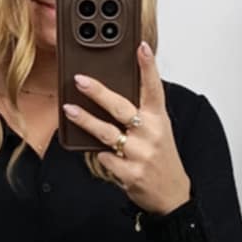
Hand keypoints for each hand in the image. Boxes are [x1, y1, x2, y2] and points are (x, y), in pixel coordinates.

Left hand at [63, 42, 191, 214]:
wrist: (171, 194)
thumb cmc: (161, 158)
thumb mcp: (159, 131)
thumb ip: (140, 113)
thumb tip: (110, 96)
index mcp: (159, 119)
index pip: (154, 88)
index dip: (148, 66)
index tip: (140, 47)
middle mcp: (151, 134)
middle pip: (120, 108)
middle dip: (98, 92)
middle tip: (80, 80)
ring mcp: (140, 154)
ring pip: (106, 133)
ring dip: (85, 120)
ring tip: (69, 110)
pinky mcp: (130, 173)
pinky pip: (105, 158)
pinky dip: (101, 155)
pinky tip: (103, 153)